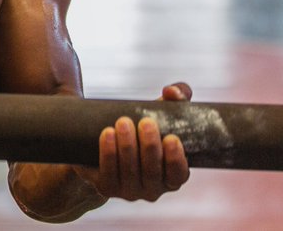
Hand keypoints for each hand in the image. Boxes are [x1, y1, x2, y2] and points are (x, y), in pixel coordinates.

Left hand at [78, 82, 191, 201]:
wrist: (104, 143)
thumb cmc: (143, 126)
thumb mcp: (163, 111)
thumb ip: (176, 96)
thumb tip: (172, 91)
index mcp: (172, 175)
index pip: (178, 175)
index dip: (176, 160)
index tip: (172, 138)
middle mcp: (153, 189)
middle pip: (152, 172)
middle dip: (150, 147)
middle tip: (146, 122)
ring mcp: (129, 191)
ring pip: (129, 172)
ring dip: (127, 147)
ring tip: (123, 122)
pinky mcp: (107, 187)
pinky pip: (108, 174)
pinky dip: (108, 153)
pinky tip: (107, 134)